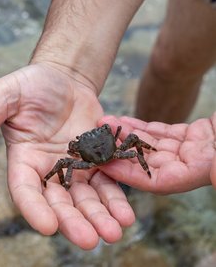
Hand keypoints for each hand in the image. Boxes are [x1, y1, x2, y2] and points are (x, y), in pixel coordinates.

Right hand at [0, 63, 134, 248]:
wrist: (64, 79)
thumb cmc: (31, 85)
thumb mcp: (6, 95)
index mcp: (23, 159)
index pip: (25, 189)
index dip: (33, 208)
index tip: (47, 227)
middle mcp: (48, 170)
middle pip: (59, 202)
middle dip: (74, 221)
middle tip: (90, 240)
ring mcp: (74, 168)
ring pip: (86, 198)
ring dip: (99, 216)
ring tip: (115, 232)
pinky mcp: (97, 160)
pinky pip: (107, 182)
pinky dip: (115, 199)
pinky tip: (127, 214)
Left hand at [98, 114, 215, 193]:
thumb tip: (215, 178)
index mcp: (196, 174)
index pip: (154, 180)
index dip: (127, 173)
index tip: (104, 164)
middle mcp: (188, 166)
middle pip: (145, 161)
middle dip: (120, 150)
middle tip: (98, 138)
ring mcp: (188, 151)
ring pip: (150, 144)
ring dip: (127, 134)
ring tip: (107, 122)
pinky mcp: (191, 136)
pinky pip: (161, 133)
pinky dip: (143, 127)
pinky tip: (125, 120)